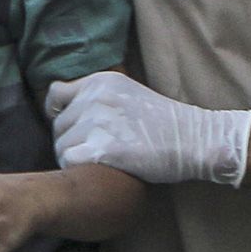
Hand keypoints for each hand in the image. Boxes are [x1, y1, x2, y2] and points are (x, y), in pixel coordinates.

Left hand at [48, 72, 250, 185]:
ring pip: (61, 146)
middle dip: (71, 141)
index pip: (55, 94)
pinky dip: (79, 169)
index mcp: (99, 81)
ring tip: (100, 161)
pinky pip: (70, 161)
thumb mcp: (128, 93)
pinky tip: (98, 170)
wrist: (195, 140)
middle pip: (58, 126)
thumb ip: (97, 97)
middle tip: (96, 151)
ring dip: (74, 158)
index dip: (59, 114)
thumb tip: (58, 109)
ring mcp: (97, 122)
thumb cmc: (164, 123)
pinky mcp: (102, 148)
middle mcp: (94, 97)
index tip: (73, 128)